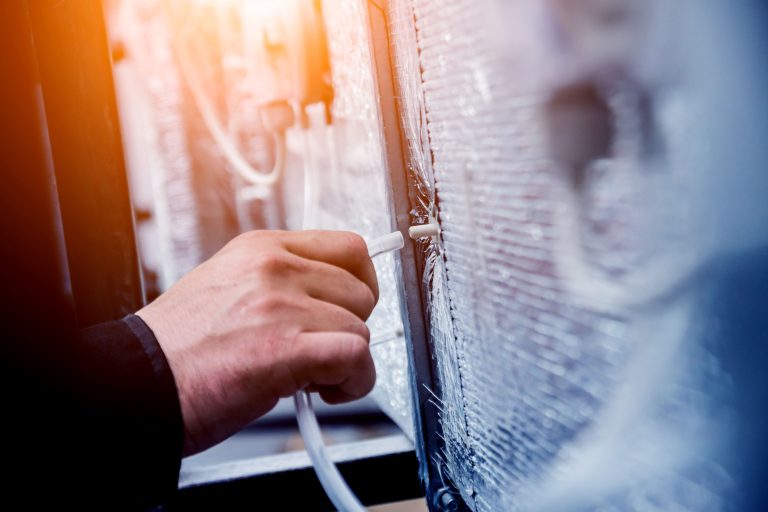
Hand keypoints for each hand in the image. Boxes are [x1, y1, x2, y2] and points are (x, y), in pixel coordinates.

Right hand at [136, 230, 378, 455]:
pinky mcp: (286, 347)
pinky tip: (325, 391)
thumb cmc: (179, 348)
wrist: (137, 384)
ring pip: (360, 328)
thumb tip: (328, 301)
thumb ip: (280, 285)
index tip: (351, 307)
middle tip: (322, 349)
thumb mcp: (228, 287)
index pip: (348, 248)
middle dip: (350, 326)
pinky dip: (353, 382)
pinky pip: (356, 356)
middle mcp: (274, 269)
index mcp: (261, 249)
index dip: (359, 284)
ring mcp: (280, 305)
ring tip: (312, 376)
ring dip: (347, 361)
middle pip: (361, 291)